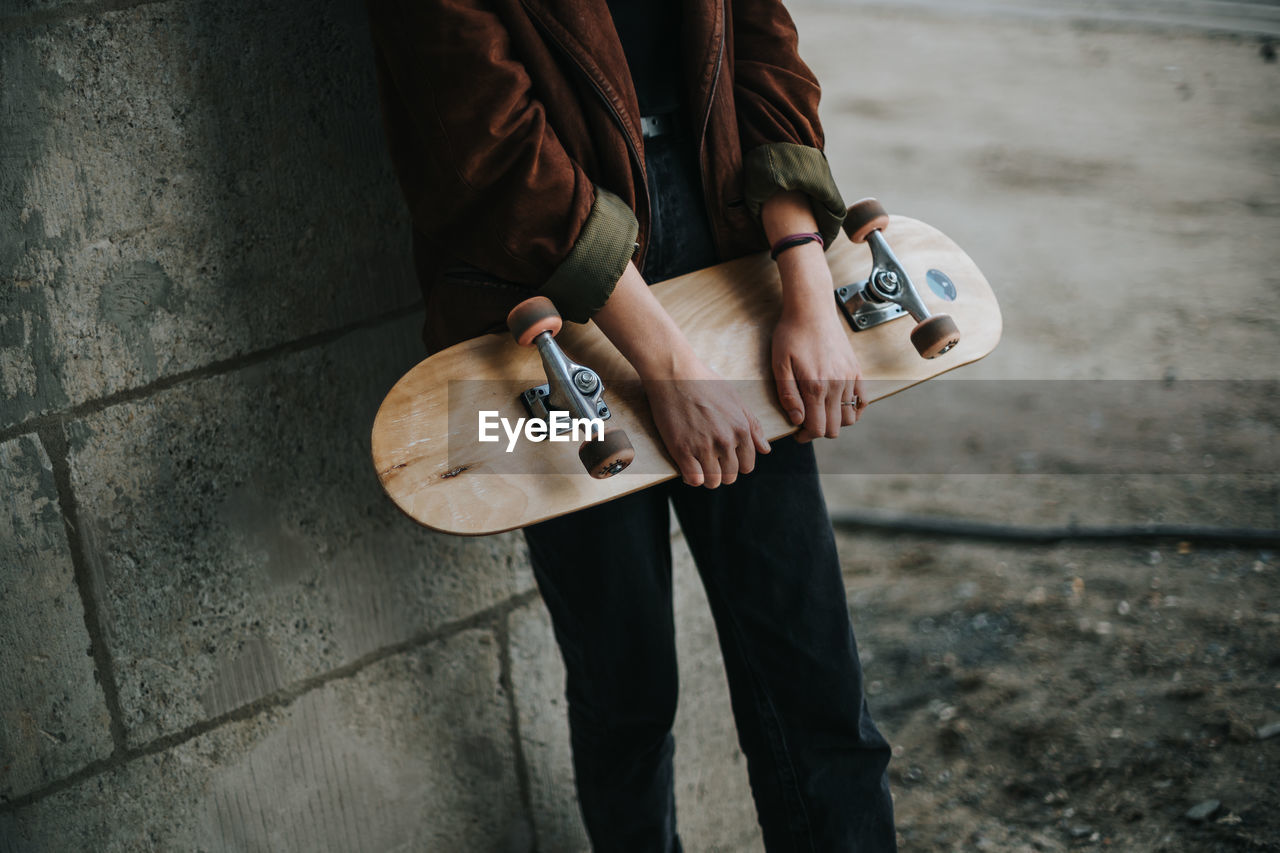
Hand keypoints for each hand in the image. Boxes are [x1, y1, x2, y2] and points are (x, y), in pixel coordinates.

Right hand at [642, 353, 770, 487]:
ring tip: (698, 463)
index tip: (724, 456)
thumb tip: (766, 449)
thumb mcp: (735, 400)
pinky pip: (693, 479)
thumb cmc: (704, 383)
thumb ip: (753, 426)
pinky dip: (691, 477)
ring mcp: (704, 446)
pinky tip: (687, 464)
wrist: (674, 374)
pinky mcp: (682, 450)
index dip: (736, 463)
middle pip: (730, 476)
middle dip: (722, 471)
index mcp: (741, 429)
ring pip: (713, 481)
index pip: (747, 465)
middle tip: (710, 459)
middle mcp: (726, 441)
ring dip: (707, 476)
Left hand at [770, 244, 864, 442]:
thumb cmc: (791, 334)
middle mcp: (836, 385)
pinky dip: (854, 410)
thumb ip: (788, 395)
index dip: (805, 436)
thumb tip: (798, 420)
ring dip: (835, 422)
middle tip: (805, 424)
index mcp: (816, 386)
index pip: (817, 428)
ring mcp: (849, 378)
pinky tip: (839, 406)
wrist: (812, 309)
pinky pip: (862, 401)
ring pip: (849, 418)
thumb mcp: (780, 364)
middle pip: (834, 428)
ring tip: (820, 413)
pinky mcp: (857, 371)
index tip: (797, 433)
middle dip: (818, 431)